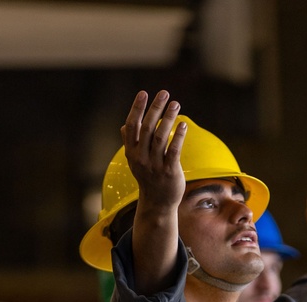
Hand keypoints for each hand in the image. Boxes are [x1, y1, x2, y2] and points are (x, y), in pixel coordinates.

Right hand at [122, 90, 186, 212]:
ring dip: (168, 118)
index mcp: (132, 152)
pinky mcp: (169, 172)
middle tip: (164, 93)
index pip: (132, 126)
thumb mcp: (135, 161)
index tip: (143, 93)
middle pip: (147, 128)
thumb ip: (130, 143)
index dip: (137, 108)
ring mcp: (155, 166)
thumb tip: (124, 126)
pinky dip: (178, 136)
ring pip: (160, 137)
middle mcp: (141, 158)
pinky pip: (173, 151)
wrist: (157, 204)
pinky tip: (183, 125)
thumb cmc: (148, 178)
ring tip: (175, 104)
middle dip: (155, 108)